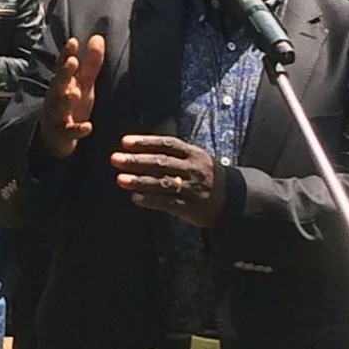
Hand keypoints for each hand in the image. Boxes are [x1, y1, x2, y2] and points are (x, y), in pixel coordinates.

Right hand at [39, 35, 104, 158]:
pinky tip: (88, 127)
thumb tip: (98, 37)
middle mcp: (56, 97)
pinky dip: (77, 130)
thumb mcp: (83, 83)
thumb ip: (91, 63)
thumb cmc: (71, 105)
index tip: (74, 42)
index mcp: (62, 83)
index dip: (66, 54)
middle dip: (64, 73)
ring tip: (75, 93)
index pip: (62, 66)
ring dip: (66, 100)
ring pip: (59, 107)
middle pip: (57, 84)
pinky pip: (68, 132)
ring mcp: (57, 115)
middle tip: (72, 62)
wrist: (55, 138)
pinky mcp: (61, 134)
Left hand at [110, 135, 225, 227]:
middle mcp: (193, 169)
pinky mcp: (190, 206)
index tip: (124, 142)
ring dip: (139, 181)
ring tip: (119, 179)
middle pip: (161, 162)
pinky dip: (150, 200)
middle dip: (136, 160)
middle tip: (115, 159)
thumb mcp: (197, 159)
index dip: (145, 142)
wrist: (234, 199)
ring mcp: (192, 188)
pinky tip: (135, 198)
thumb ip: (175, 155)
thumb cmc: (207, 176)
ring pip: (162, 183)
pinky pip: (167, 203)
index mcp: (194, 154)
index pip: (167, 144)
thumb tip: (141, 150)